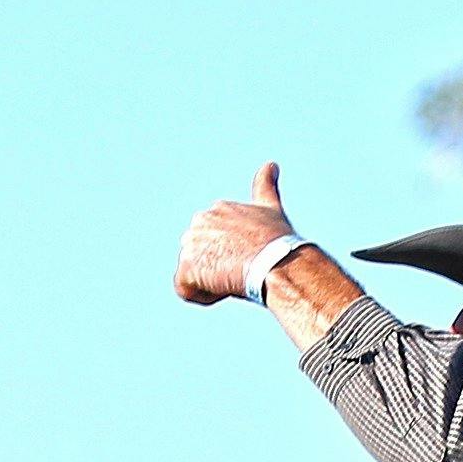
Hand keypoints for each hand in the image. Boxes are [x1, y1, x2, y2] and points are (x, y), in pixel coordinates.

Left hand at [175, 161, 295, 305]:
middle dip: (217, 269)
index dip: (231, 255)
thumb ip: (265, 187)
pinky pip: (186, 289)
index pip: (213, 241)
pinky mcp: (187, 266)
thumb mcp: (271, 208)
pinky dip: (202, 295)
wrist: (274, 262)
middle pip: (201, 258)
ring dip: (211, 282)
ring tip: (234, 278)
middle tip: (241, 271)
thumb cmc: (277, 241)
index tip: (248, 259)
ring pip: (193, 274)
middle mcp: (199, 221)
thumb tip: (270, 165)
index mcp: (217, 209)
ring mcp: (191, 243)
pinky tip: (224, 288)